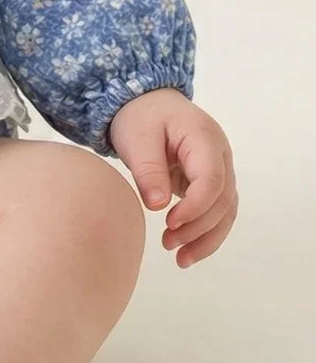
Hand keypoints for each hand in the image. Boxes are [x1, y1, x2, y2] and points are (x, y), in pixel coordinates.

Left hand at [108, 87, 237, 268]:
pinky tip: (187, 252)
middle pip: (223, 200)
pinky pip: (216, 211)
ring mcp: (218, 168)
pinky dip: (205, 232)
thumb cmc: (140, 116)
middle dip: (199, 228)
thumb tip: (158, 206)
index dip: (196, 207)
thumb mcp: (136, 138)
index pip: (212, 179)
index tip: (170, 223)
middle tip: (167, 243)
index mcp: (204, 138)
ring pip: (226, 211)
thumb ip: (148, 170)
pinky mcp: (209, 181)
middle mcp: (220, 155)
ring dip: (206, 238)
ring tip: (180, 259)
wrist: (145, 102)